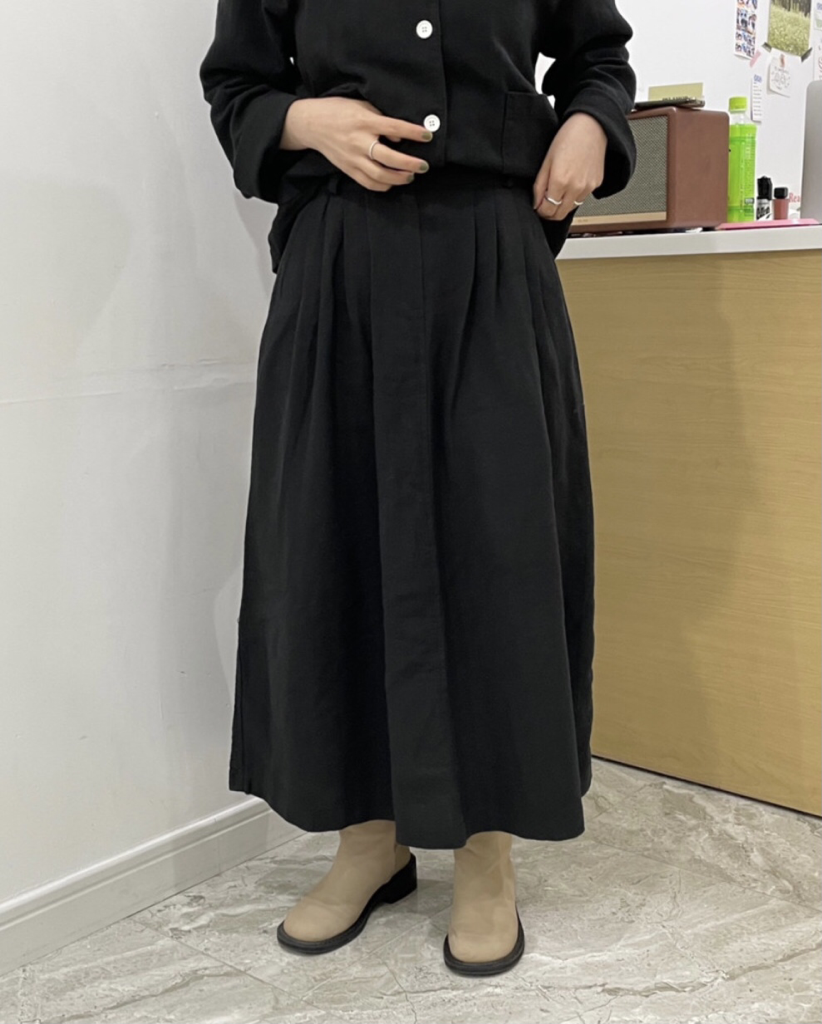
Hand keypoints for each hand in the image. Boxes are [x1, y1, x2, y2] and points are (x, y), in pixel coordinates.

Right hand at [282, 97, 432, 190]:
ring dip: (398, 178)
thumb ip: (381, 119)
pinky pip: (368, 183)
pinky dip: (383, 186)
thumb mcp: (361, 106)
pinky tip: (392, 183)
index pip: (394, 128)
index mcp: (364, 122)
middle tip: (424, 165)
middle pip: (388, 158)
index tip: (427, 136)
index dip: (412, 133)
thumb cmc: (339, 111)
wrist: (311, 124)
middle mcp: (359, 142)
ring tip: (411, 176)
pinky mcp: (347, 170)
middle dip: (409, 163)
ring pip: (379, 175)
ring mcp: (352, 158)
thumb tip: (399, 138)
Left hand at [533, 112, 606, 219]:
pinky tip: (571, 183)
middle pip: (560, 215)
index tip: (538, 207)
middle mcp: (575, 188)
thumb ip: (539, 186)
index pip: (548, 210)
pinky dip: (574, 197)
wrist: (592, 126)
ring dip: (562, 205)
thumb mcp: (546, 161)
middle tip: (545, 204)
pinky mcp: (596, 184)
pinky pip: (581, 199)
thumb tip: (536, 203)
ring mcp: (587, 188)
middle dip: (550, 212)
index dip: (540, 211)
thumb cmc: (568, 138)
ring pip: (571, 208)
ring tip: (558, 191)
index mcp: (560, 181)